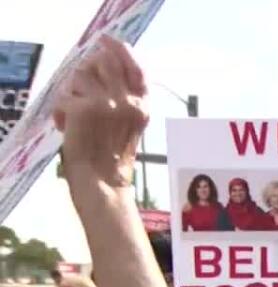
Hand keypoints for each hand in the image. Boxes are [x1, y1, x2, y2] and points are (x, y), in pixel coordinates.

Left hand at [53, 35, 147, 192]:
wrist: (103, 180)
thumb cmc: (113, 155)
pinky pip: (64, 95)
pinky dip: (60, 111)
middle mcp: (128, 101)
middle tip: (80, 85)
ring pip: (79, 75)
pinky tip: (67, 126)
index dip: (120, 49)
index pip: (136, 67)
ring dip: (71, 91)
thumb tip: (103, 64)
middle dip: (88, 67)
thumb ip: (126, 96)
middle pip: (104, 61)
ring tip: (76, 113)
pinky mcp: (85, 109)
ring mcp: (107, 103)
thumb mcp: (131, 123)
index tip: (106, 39)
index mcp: (142, 105)